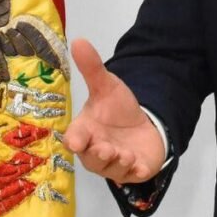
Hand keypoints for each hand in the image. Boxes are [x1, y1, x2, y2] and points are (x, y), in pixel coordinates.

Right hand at [64, 38, 165, 183]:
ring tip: (125, 154)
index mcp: (85, 132)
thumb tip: (78, 40)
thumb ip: (92, 69)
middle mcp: (95, 151)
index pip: (75, 138)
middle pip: (92, 158)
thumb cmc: (117, 110)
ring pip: (111, 169)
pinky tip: (140, 167)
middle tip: (106, 149)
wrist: (141, 126)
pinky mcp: (133, 171)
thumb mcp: (107, 87)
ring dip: (118, 162)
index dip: (75, 140)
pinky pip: (132, 176)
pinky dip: (135, 172)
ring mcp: (114, 164)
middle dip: (98, 155)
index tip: (76, 140)